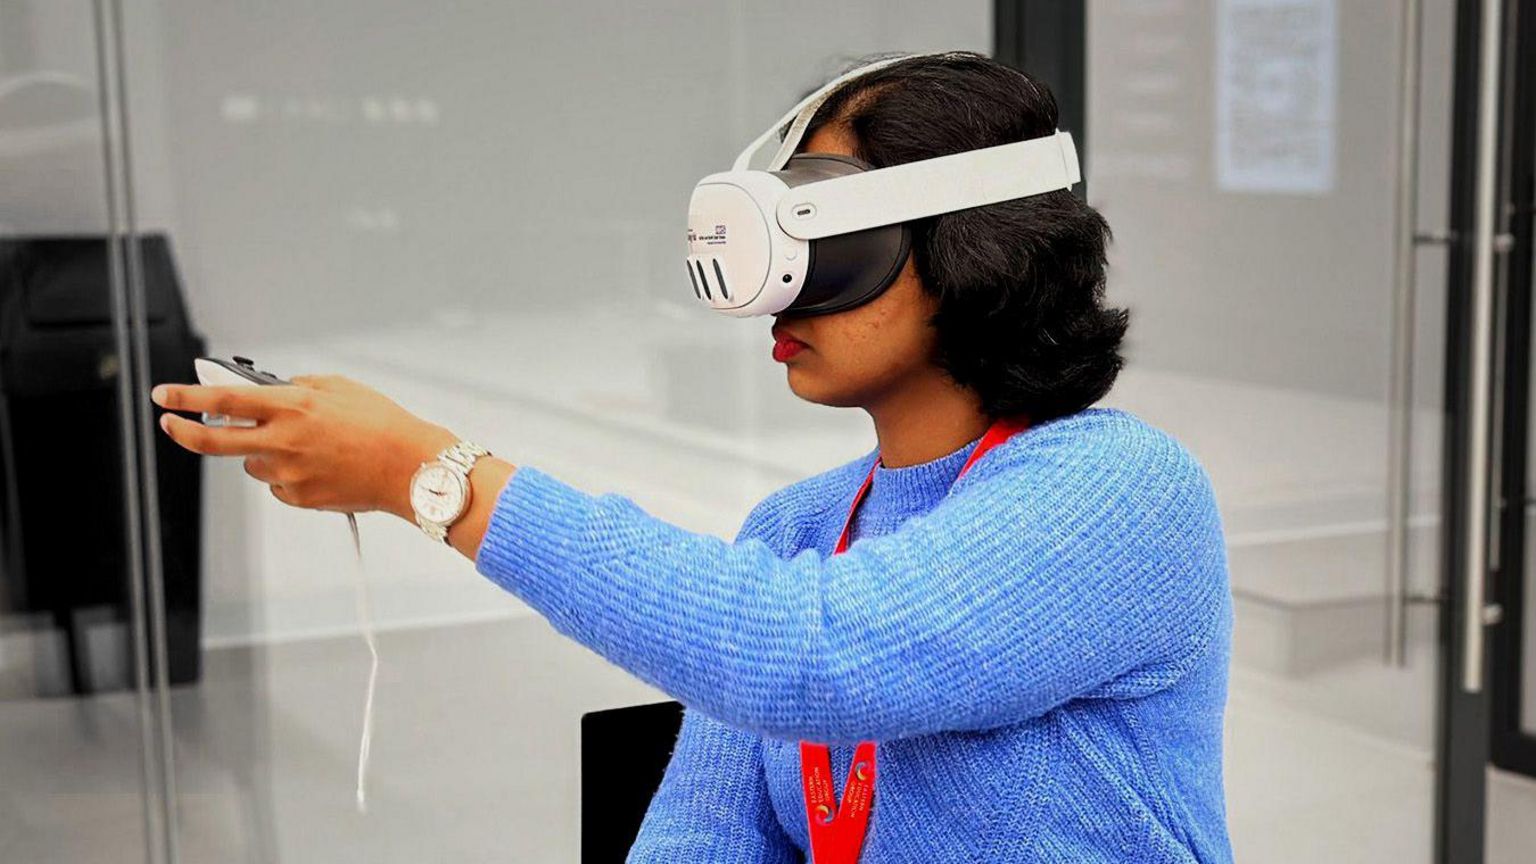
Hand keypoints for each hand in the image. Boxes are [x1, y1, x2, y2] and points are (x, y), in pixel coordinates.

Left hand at [151, 374, 458, 517]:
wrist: (411, 468)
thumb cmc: (382, 424)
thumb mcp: (340, 387)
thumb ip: (299, 387)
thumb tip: (274, 392)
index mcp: (292, 407)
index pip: (223, 401)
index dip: (186, 397)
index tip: (164, 395)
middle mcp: (283, 441)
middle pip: (213, 442)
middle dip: (183, 432)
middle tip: (169, 424)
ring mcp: (288, 474)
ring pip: (252, 463)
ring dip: (262, 452)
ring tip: (306, 447)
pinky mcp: (299, 498)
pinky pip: (279, 484)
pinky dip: (289, 474)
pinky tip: (321, 466)